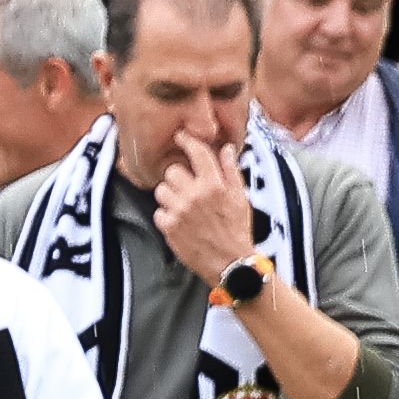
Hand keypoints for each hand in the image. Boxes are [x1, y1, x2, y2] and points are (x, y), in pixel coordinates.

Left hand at [149, 138, 260, 283]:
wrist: (230, 262)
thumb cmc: (237, 229)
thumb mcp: (240, 197)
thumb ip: (230, 171)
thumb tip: (225, 149)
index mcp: (214, 185)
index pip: (197, 153)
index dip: (187, 141)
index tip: (181, 137)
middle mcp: (195, 195)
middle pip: (172, 171)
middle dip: (178, 177)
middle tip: (187, 187)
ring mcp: (179, 212)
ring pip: (161, 190)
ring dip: (169, 195)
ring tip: (183, 205)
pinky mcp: (169, 228)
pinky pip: (158, 212)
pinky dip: (166, 215)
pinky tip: (179, 221)